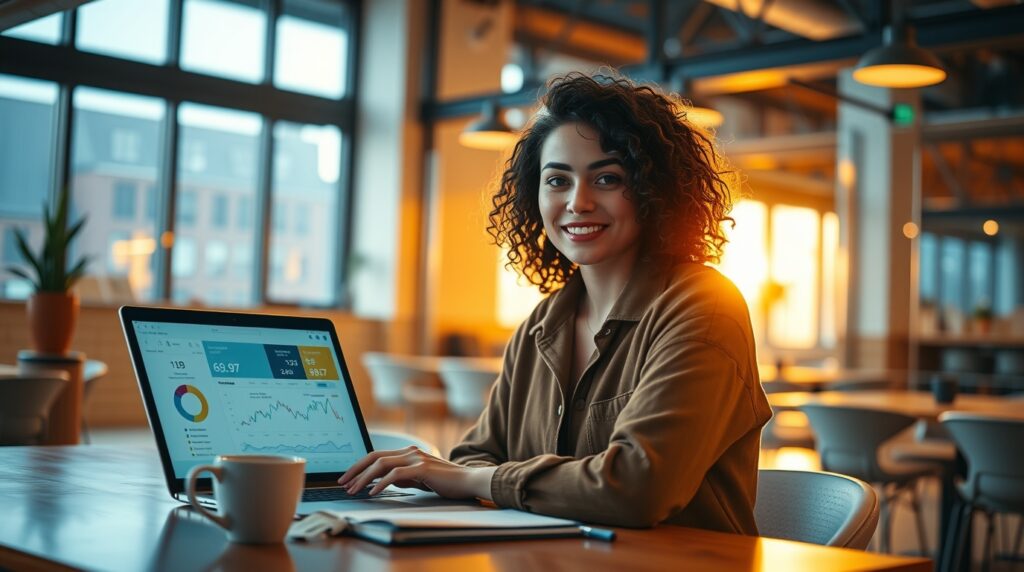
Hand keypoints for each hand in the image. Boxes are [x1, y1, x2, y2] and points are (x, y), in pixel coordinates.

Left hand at [337, 446, 495, 499]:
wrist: (468, 481)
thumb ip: (405, 477)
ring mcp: (416, 458)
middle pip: (375, 456)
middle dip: (356, 469)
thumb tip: (386, 481)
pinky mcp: (422, 468)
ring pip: (382, 464)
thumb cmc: (447, 482)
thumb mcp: (421, 479)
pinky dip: (381, 483)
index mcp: (409, 452)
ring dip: (365, 478)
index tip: (349, 477)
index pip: (378, 455)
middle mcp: (411, 451)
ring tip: (355, 490)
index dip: (360, 465)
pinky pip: (395, 474)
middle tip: (343, 482)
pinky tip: (374, 492)